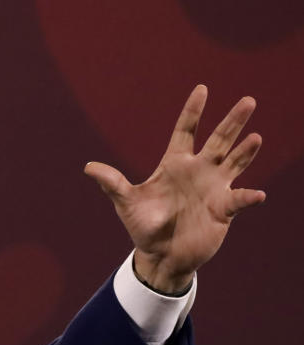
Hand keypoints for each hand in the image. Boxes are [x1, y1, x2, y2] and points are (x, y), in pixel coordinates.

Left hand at [84, 85, 264, 293]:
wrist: (161, 255)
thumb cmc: (143, 226)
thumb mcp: (127, 203)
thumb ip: (112, 184)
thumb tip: (88, 167)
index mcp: (174, 164)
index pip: (185, 131)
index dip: (193, 111)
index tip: (202, 89)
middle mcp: (198, 171)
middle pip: (219, 140)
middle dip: (232, 122)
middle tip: (248, 101)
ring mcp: (214, 188)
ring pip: (234, 163)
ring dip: (245, 151)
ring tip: (255, 137)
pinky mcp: (224, 209)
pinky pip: (239, 200)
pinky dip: (247, 197)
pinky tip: (256, 194)